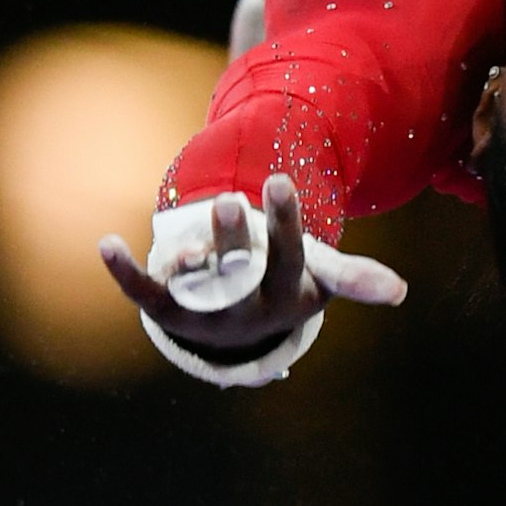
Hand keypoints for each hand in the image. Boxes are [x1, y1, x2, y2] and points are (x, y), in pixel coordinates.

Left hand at [98, 173, 406, 353]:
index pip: (288, 260)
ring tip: (177, 230)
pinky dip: (124, 272)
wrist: (242, 326)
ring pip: (196, 283)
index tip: (278, 179)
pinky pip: (145, 294)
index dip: (285, 223)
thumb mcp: (318, 280)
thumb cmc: (286, 285)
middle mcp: (244, 315)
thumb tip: (400, 293)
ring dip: (187, 256)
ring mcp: (203, 315)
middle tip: (230, 198)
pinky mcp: (169, 312)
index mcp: (285, 301)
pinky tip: (105, 244)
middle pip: (239, 274)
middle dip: (235, 238)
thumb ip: (354, 279)